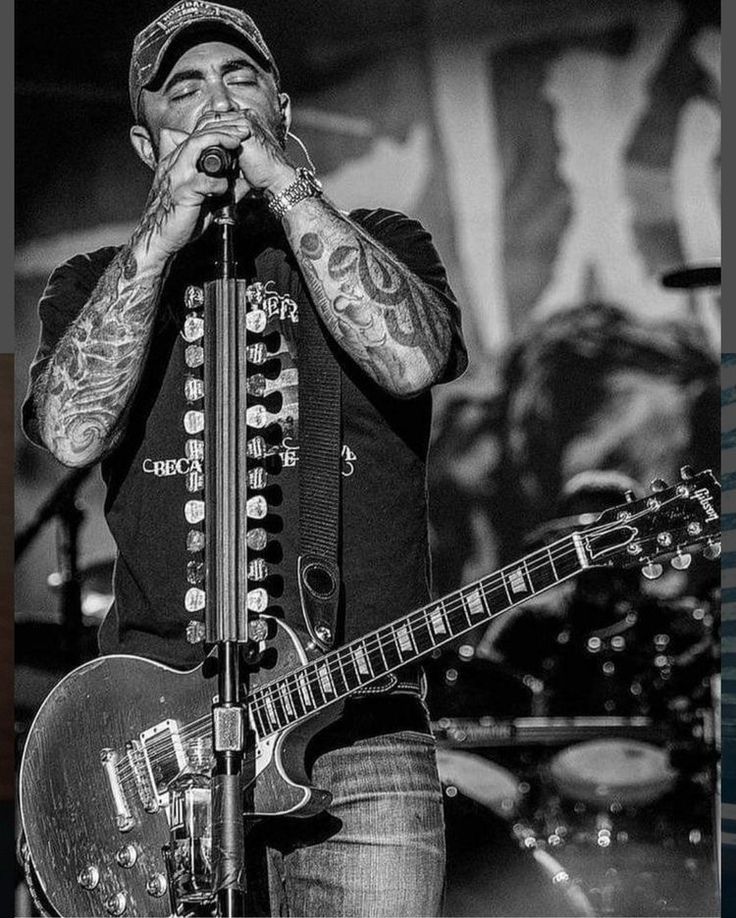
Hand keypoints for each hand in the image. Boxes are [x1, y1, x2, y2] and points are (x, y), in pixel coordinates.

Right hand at [130, 112, 261, 262]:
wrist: (157, 240)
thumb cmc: (178, 220)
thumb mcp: (198, 197)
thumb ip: (216, 185)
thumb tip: (242, 182)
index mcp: (174, 163)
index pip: (194, 137)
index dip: (215, 130)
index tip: (236, 132)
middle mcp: (173, 165)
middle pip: (197, 135)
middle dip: (222, 129)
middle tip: (242, 132)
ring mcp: (177, 177)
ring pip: (196, 146)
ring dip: (220, 141)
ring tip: (237, 143)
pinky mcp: (182, 192)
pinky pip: (205, 181)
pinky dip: (220, 184)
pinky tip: (225, 191)